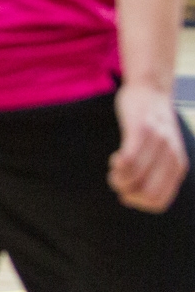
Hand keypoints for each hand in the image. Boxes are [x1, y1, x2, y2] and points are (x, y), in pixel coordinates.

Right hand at [109, 83, 188, 212]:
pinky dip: (119, 165)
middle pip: (145, 193)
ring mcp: (157, 142)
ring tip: (114, 166)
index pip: (157, 202)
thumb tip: (129, 199)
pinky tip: (115, 158)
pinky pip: (129, 158)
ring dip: (117, 178)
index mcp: (177, 166)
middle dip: (126, 192)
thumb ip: (155, 174)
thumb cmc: (150, 123)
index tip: (126, 191)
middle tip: (117, 179)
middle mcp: (171, 156)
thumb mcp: (162, 152)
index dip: (137, 202)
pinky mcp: (141, 129)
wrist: (151, 89)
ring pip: (134, 177)